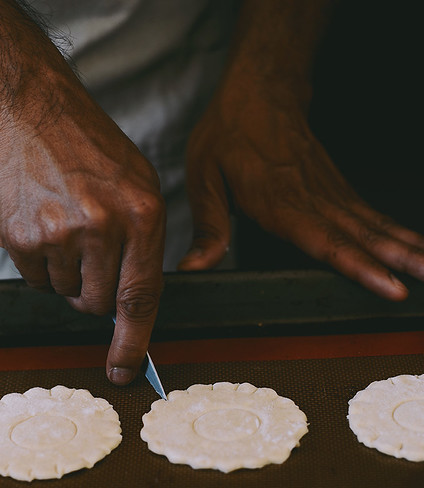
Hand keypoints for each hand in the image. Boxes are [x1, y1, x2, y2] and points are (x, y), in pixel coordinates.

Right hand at [0, 59, 164, 385]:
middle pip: (99, 305)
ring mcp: (56, 233)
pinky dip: (44, 264)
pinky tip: (46, 226)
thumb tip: (135, 303)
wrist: (33, 109)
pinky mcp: (19, 236)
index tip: (125, 369)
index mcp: (141, 215)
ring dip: (69, 274)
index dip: (133, 342)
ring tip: (67, 227)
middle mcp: (100, 226)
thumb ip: (143, 246)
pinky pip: (38, 280)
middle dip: (96, 292)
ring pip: (67, 294)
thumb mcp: (140, 187)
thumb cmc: (90, 148)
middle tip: (92, 254)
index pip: (140, 297)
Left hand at [181, 91, 423, 300]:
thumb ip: (209, 227)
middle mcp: (313, 199)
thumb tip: (196, 268)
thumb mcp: (204, 178)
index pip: (325, 240)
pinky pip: (371, 215)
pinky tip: (415, 246)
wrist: (258, 92)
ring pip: (373, 225)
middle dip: (397, 262)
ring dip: (406, 247)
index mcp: (280, 201)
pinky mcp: (337, 189)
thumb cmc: (229, 133)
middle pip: (361, 235)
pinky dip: (397, 232)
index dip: (357, 265)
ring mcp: (330, 193)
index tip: (387, 284)